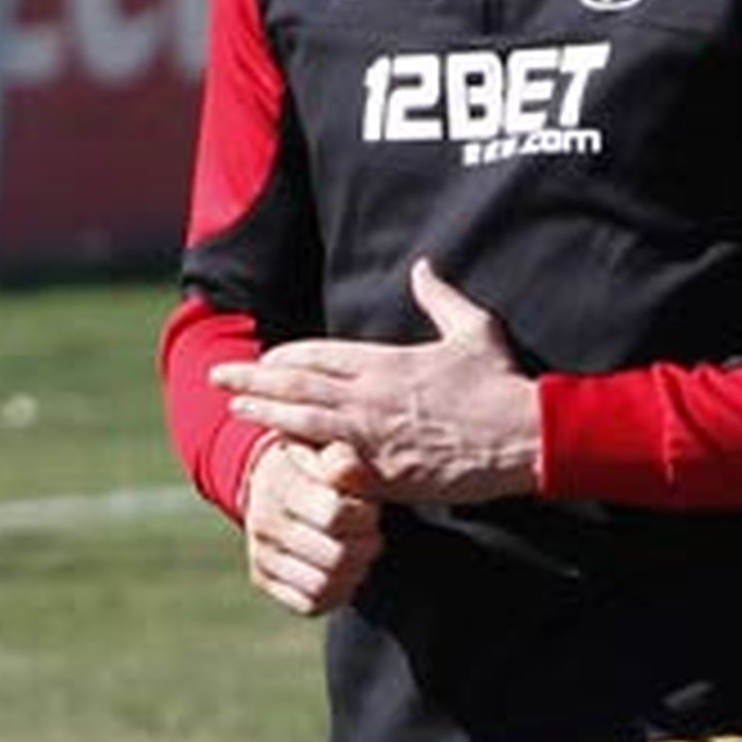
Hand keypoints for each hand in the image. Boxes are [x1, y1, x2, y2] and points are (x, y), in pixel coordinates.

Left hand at [212, 259, 541, 503]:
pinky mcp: (384, 475)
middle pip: (296, 386)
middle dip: (252, 381)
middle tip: (217, 378)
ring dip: (264, 416)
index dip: (285, 357)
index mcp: (386, 363)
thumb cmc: (500, 384)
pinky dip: (302, 461)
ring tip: (235, 411)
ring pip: (302, 424)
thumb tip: (424, 266)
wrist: (523, 437)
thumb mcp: (474, 329)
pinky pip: (330, 466)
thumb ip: (441, 297)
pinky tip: (282, 461)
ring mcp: (373, 438)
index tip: (265, 358)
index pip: (318, 355)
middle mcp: (370, 398)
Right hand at [244, 437, 382, 616]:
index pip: (333, 515)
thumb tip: (344, 470)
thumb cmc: (318, 466)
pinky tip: (344, 570)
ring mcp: (261, 554)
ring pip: (324, 584)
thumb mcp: (330, 451)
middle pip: (335, 556)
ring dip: (355, 570)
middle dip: (366, 545)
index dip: (363, 515)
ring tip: (359, 551)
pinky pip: (310, 603)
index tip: (369, 507)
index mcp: (282, 483)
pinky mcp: (263, 579)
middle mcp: (264, 522)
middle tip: (371, 533)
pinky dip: (338, 591)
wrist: (276, 480)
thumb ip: (343, 459)